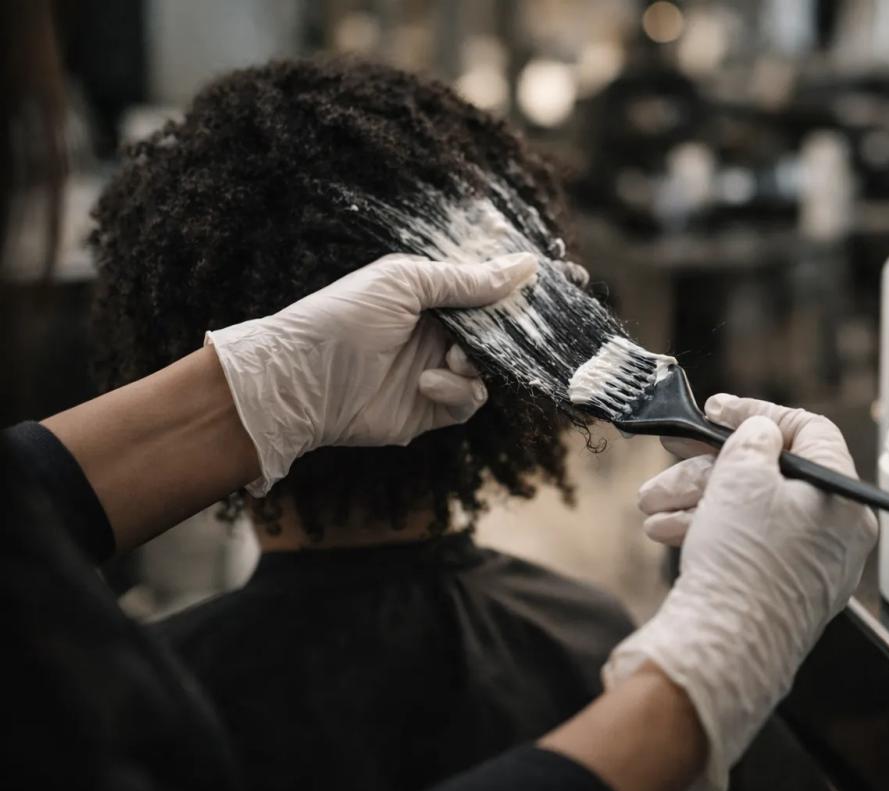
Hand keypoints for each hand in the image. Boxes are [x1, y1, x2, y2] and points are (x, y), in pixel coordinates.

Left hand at [206, 252, 537, 494]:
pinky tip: (428, 382)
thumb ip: (466, 280)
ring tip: (452, 355)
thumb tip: (525, 265)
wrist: (302, 380)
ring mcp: (437, 369)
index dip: (522, 285)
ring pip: (491, 368)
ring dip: (478, 361)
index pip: (488, 286)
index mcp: (431, 293)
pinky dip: (457, 391)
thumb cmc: (343, 318)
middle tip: (539, 324)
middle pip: (499, 329)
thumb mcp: (406, 282)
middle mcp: (438, 331)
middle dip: (517, 327)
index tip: (567, 277)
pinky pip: (470, 401)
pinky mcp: (433, 409)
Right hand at [604, 395, 877, 790]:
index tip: (714, 411)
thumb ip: (753, 438)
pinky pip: (744, 545)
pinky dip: (706, 531)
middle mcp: (834, 534)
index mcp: (843, 500)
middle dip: (709, 464)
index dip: (758, 413)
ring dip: (694, 498)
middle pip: (770, 474)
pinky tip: (663, 530)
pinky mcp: (776, 593)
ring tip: (650, 504)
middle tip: (668, 452)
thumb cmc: (745, 559)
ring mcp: (806, 567)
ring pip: (748, 511)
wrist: (725, 650)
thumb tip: (760, 432)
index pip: (809, 432)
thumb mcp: (744, 475)